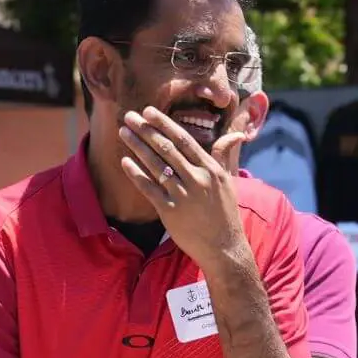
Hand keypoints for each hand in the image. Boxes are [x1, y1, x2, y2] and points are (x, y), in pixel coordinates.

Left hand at [118, 108, 248, 270]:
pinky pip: (149, 189)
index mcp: (210, 168)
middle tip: (130, 116)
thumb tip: (233, 135)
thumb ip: (223, 157)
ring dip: (137, 147)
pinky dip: (136, 174)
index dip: (165, 124)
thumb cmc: (224, 213)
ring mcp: (182, 195)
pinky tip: (124, 162)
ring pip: (156, 165)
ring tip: (123, 133)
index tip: (150, 111)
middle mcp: (196, 178)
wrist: (223, 245)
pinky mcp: (170, 211)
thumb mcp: (228, 181)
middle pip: (167, 148)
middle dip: (146, 130)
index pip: (184, 139)